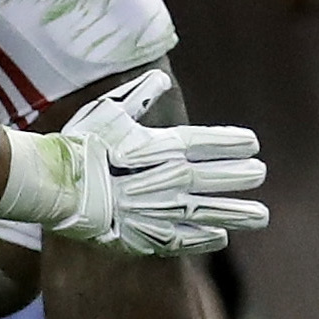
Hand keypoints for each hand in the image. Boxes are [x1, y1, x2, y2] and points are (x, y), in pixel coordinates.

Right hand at [5, 69, 269, 255]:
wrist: (57, 187)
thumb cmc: (80, 144)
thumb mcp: (108, 111)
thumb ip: (139, 96)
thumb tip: (160, 78)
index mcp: (165, 146)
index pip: (210, 143)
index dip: (233, 143)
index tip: (252, 144)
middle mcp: (172, 179)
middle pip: (218, 178)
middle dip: (242, 175)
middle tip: (260, 174)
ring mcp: (164, 210)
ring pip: (212, 213)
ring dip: (239, 213)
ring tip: (261, 216)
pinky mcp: (150, 236)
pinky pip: (187, 240)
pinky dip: (206, 238)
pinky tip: (221, 237)